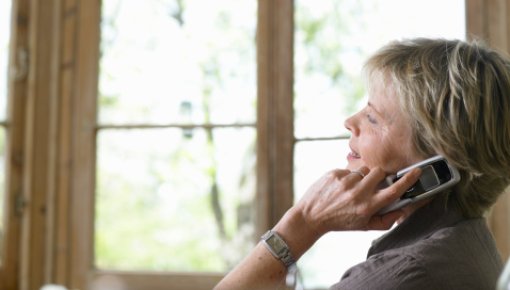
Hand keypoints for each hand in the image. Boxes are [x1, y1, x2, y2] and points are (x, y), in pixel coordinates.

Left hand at [294, 166, 421, 235]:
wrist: (311, 216)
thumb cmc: (340, 222)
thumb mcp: (363, 226)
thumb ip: (385, 221)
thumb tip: (402, 210)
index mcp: (368, 206)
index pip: (394, 191)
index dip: (407, 180)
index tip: (416, 171)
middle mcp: (358, 193)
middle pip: (380, 173)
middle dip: (379, 176)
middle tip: (371, 185)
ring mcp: (346, 181)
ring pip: (364, 170)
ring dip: (361, 178)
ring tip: (351, 189)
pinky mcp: (334, 174)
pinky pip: (348, 170)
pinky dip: (346, 177)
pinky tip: (339, 189)